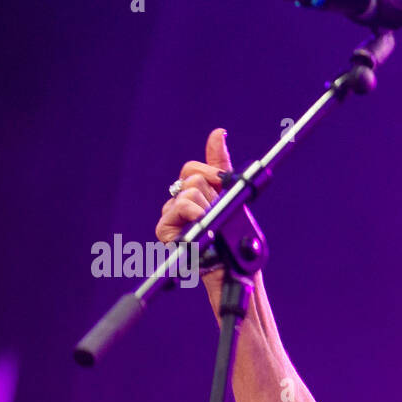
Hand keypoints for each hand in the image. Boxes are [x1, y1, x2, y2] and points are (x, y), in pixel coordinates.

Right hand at [155, 128, 236, 313]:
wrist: (236, 268)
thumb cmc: (236, 238)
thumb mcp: (232, 197)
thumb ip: (221, 165)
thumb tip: (218, 133)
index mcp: (194, 195)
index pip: (192, 169)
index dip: (210, 173)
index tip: (223, 183)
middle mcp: (179, 204)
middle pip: (191, 178)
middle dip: (212, 194)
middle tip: (220, 213)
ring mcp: (171, 218)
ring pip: (187, 193)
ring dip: (207, 208)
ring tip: (214, 227)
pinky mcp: (166, 232)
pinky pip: (175, 209)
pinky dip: (193, 214)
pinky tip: (202, 227)